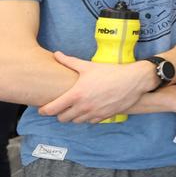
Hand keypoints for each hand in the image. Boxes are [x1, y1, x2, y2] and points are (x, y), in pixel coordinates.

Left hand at [40, 52, 155, 122]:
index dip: (44, 110)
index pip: (52, 109)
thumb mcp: (88, 66)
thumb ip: (69, 61)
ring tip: (74, 108)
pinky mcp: (104, 117)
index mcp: (76, 95)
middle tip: (60, 106)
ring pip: (75, 121)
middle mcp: (83, 107)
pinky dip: (86, 117)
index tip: (42, 109)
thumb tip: (56, 54)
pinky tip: (88, 109)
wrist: (133, 81)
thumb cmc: (110, 72)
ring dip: (72, 116)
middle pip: (62, 118)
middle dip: (59, 113)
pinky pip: (89, 122)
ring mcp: (94, 113)